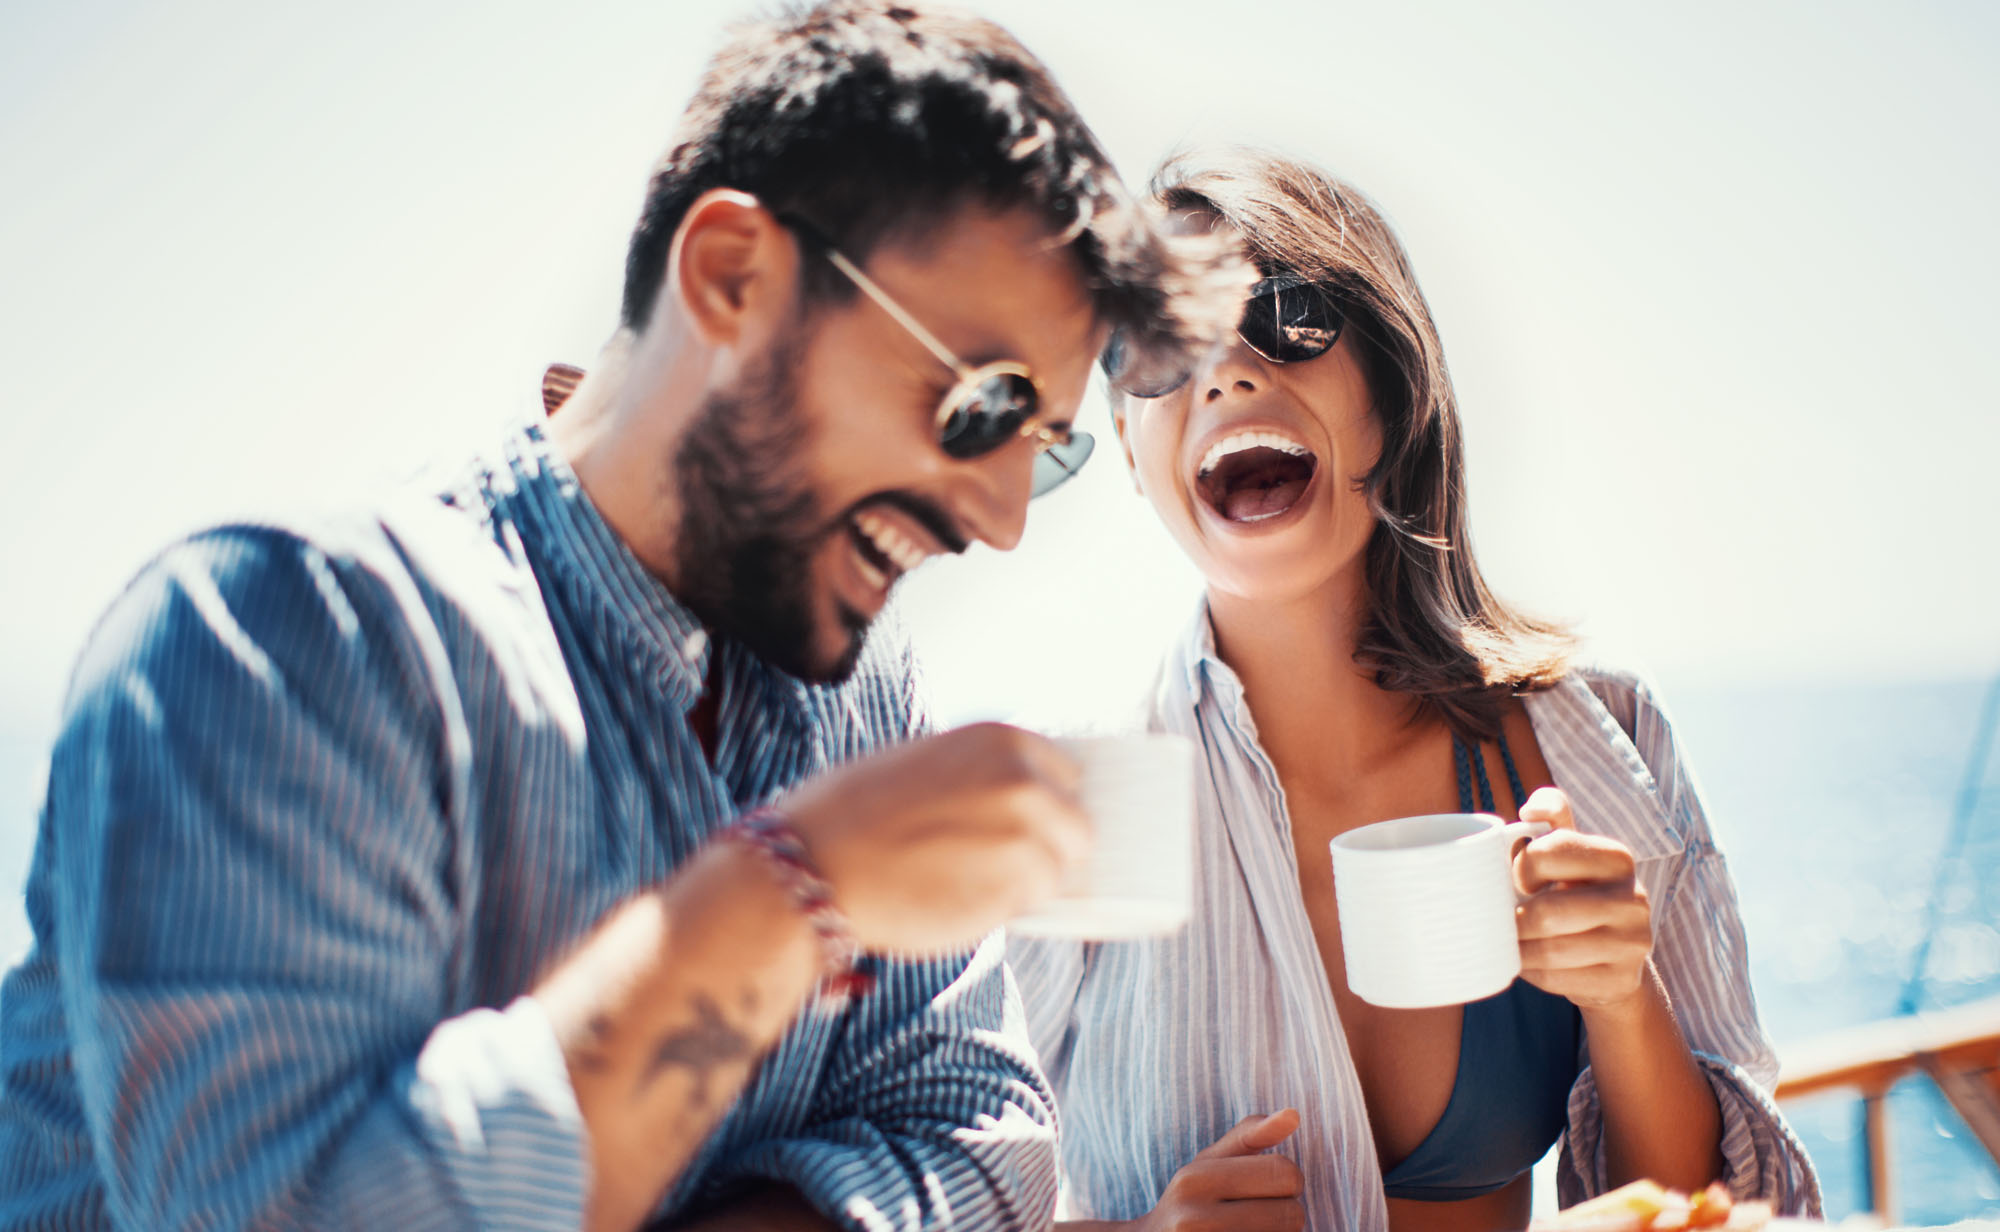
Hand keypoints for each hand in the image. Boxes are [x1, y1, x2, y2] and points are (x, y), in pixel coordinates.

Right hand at [781, 723, 1090, 953]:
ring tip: (964, 884)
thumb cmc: (851, 816)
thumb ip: (979, 775)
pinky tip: (956, 901)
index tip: (1024, 826)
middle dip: (1046, 848)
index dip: (1046, 806)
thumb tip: (1018, 804)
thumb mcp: (925, 763)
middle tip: (995, 866)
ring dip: (1024, 884)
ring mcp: (1028, 835)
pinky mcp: (1017, 888)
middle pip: (1076, 826)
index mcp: (1003, 740)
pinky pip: (1033, 907)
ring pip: (1057, 872)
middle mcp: (1026, 780)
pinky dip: (1005, 911)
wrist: (814, 865)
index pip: (1066, 776)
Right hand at [1136, 1110, 1304, 1231]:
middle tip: (1261, 1215)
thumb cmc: (1190, 1200)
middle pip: (1291, 1214)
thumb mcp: (1209, 1162)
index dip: (1290, 1180)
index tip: (1271, 1187)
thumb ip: (1249, 1135)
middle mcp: (1194, 1219)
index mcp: (1195, 1179)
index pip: (1283, 1172)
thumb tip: (1293, 1115)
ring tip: (1250, 1230)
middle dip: (1286, 1213)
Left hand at [1512, 787, 1653, 1010]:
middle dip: (1514, 920)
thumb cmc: (1576, 893)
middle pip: (1547, 912)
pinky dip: (1533, 973)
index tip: (1517, 881)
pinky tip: (1531, 963)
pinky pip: (1557, 980)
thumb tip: (1530, 810)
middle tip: (1503, 921)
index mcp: (1617, 858)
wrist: (1612, 958)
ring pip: (1551, 951)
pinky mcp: (1622, 980)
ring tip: (1511, 942)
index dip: (1521, 866)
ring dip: (1518, 949)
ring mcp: (1632, 943)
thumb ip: (1552, 818)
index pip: (1552, 850)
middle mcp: (1633, 898)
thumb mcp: (1569, 853)